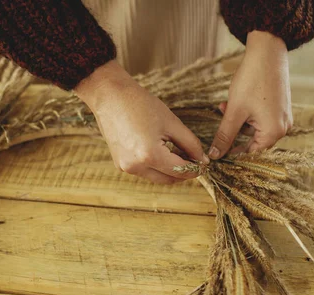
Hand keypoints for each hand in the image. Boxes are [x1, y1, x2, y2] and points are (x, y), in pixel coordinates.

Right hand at [75, 60, 208, 183]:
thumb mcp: (171, 122)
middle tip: (194, 160)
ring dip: (169, 170)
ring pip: (156, 178)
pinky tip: (160, 151)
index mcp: (150, 155)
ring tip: (178, 154)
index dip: (196, 168)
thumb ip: (190, 143)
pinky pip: (144, 171)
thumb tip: (202, 159)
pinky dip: (155, 166)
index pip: (181, 171)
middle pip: (169, 179)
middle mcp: (136, 166)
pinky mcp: (120, 164)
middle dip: (184, 172)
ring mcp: (126, 167)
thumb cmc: (140, 104)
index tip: (204, 163)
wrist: (110, 96)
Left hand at [209, 31, 292, 158]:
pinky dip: (246, 113)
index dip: (232, 153)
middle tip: (220, 120)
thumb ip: (224, 136)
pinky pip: (261, 118)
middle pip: (253, 141)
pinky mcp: (280, 106)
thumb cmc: (252, 81)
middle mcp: (283, 128)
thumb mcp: (234, 112)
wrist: (267, 51)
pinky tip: (235, 101)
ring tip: (225, 105)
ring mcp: (283, 116)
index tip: (216, 151)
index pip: (250, 153)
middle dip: (233, 132)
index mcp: (274, 133)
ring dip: (237, 121)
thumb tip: (215, 156)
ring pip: (254, 128)